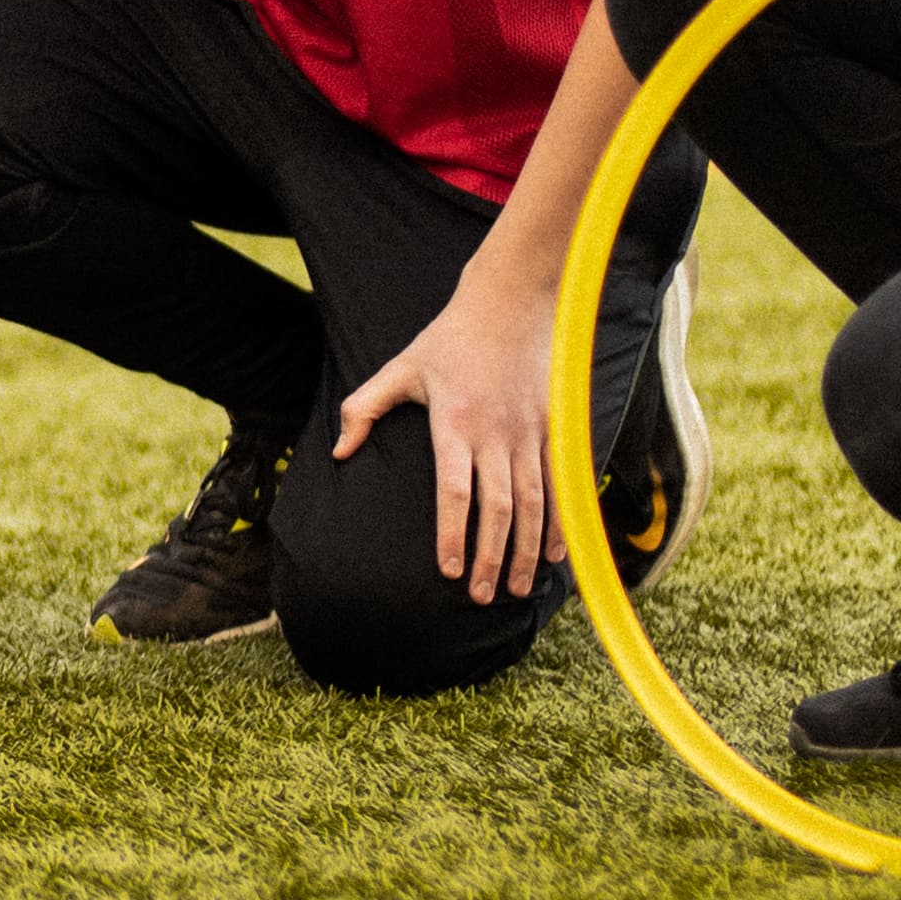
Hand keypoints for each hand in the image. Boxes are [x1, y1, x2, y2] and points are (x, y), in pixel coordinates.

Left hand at [338, 270, 564, 605]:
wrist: (510, 301)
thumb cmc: (448, 338)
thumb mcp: (400, 368)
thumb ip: (364, 408)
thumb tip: (339, 452)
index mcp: (455, 423)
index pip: (453, 491)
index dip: (453, 534)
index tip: (450, 572)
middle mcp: (496, 434)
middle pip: (497, 508)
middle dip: (492, 557)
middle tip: (485, 598)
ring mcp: (529, 432)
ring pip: (533, 503)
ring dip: (527, 549)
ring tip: (519, 588)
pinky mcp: (555, 427)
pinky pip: (560, 483)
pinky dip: (560, 520)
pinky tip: (555, 554)